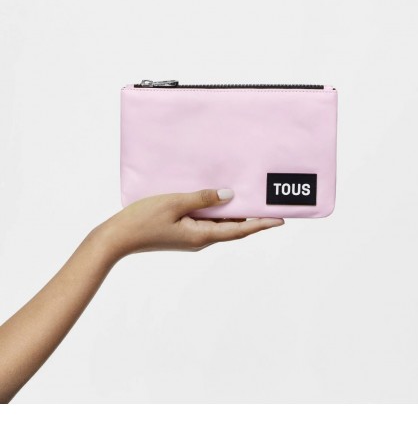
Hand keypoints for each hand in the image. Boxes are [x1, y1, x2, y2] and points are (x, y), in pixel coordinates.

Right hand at [96, 188, 284, 259]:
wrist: (117, 237)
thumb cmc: (143, 220)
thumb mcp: (175, 203)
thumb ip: (203, 198)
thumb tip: (229, 195)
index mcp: (201, 235)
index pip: (239, 231)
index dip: (261, 225)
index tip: (280, 220)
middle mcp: (200, 240)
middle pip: (233, 230)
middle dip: (253, 220)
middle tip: (270, 207)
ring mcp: (191, 238)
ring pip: (220, 226)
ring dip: (236, 216)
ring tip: (251, 202)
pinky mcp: (182, 234)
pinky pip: (207, 223)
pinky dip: (218, 214)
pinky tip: (219, 202)